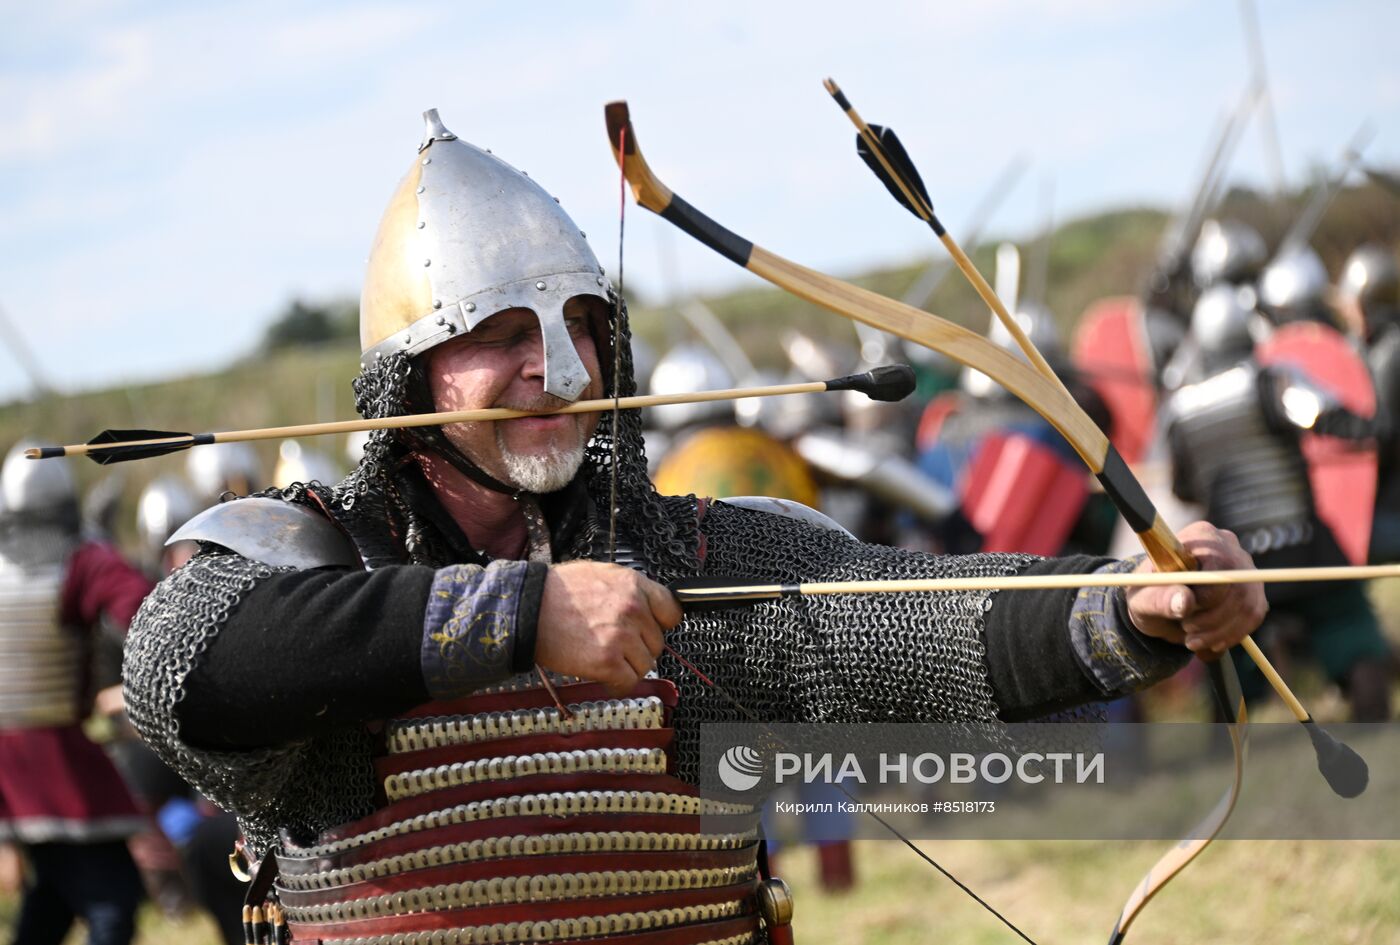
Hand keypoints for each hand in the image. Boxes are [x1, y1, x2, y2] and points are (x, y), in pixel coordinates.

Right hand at [534, 561, 682, 695]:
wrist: (526, 608)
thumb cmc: (557, 591)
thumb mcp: (601, 574)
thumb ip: (629, 591)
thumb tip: (648, 609)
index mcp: (633, 585)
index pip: (671, 611)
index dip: (660, 624)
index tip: (648, 631)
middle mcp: (632, 609)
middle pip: (657, 643)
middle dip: (638, 648)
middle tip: (614, 645)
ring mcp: (621, 637)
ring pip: (645, 665)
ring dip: (627, 667)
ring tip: (604, 658)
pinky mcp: (607, 662)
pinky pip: (628, 682)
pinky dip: (617, 684)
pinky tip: (602, 675)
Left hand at [1125, 522, 1267, 657]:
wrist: (1157, 606)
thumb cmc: (1148, 595)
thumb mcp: (1143, 599)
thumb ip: (1160, 598)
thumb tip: (1185, 601)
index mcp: (1200, 536)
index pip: (1220, 563)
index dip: (1207, 595)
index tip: (1185, 614)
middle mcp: (1228, 546)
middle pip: (1238, 586)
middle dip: (1213, 619)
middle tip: (1187, 633)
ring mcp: (1245, 569)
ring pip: (1248, 605)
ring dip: (1220, 631)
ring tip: (1191, 640)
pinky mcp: (1252, 591)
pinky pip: (1253, 616)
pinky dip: (1231, 635)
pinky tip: (1208, 642)